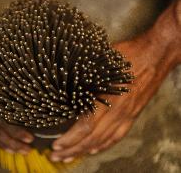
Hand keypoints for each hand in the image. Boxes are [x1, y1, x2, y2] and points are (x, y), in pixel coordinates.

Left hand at [50, 30, 179, 161]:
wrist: (155, 55)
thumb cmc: (127, 54)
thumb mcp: (100, 63)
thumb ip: (85, 80)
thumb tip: (65, 88)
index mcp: (108, 99)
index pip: (85, 127)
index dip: (70, 139)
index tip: (56, 145)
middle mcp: (118, 112)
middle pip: (92, 139)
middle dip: (72, 150)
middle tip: (57, 156)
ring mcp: (127, 116)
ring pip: (103, 141)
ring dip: (84, 152)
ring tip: (70, 157)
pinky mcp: (133, 115)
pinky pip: (117, 136)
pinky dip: (104, 145)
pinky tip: (94, 150)